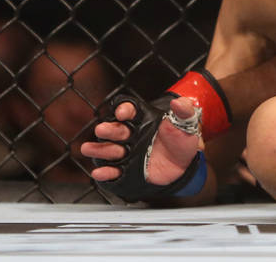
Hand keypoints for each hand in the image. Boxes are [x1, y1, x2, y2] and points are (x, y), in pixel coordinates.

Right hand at [80, 96, 202, 191]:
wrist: (185, 164)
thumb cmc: (182, 140)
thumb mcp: (187, 123)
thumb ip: (184, 110)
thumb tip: (178, 101)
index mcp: (144, 120)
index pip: (130, 111)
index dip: (124, 110)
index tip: (123, 113)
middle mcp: (132, 135)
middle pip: (115, 130)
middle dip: (108, 130)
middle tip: (102, 130)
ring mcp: (128, 153)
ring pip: (109, 150)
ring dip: (99, 149)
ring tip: (88, 149)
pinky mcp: (128, 171)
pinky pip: (114, 172)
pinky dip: (105, 173)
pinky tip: (99, 172)